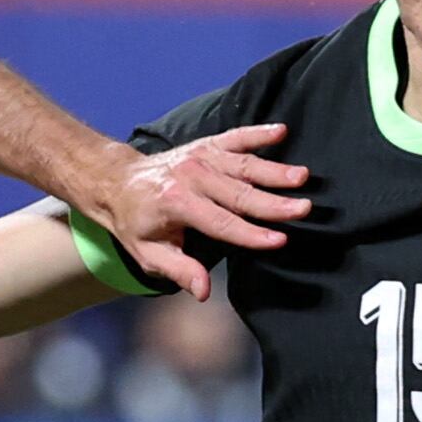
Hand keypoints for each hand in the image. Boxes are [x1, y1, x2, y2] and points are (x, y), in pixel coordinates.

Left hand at [93, 123, 306, 296]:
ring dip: (274, 171)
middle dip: (273, 202)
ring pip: (243, 166)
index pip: (221, 223)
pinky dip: (259, 133)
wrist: (117, 181)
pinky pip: (236, 137)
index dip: (251, 233)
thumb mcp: (149, 255)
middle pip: (239, 193)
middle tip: (304, 208)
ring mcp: (200, 157)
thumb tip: (203, 291)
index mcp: (176, 203)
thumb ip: (179, 271)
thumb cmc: (136, 223)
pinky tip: (282, 130)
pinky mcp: (207, 145)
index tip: (279, 239)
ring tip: (302, 175)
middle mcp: (191, 176)